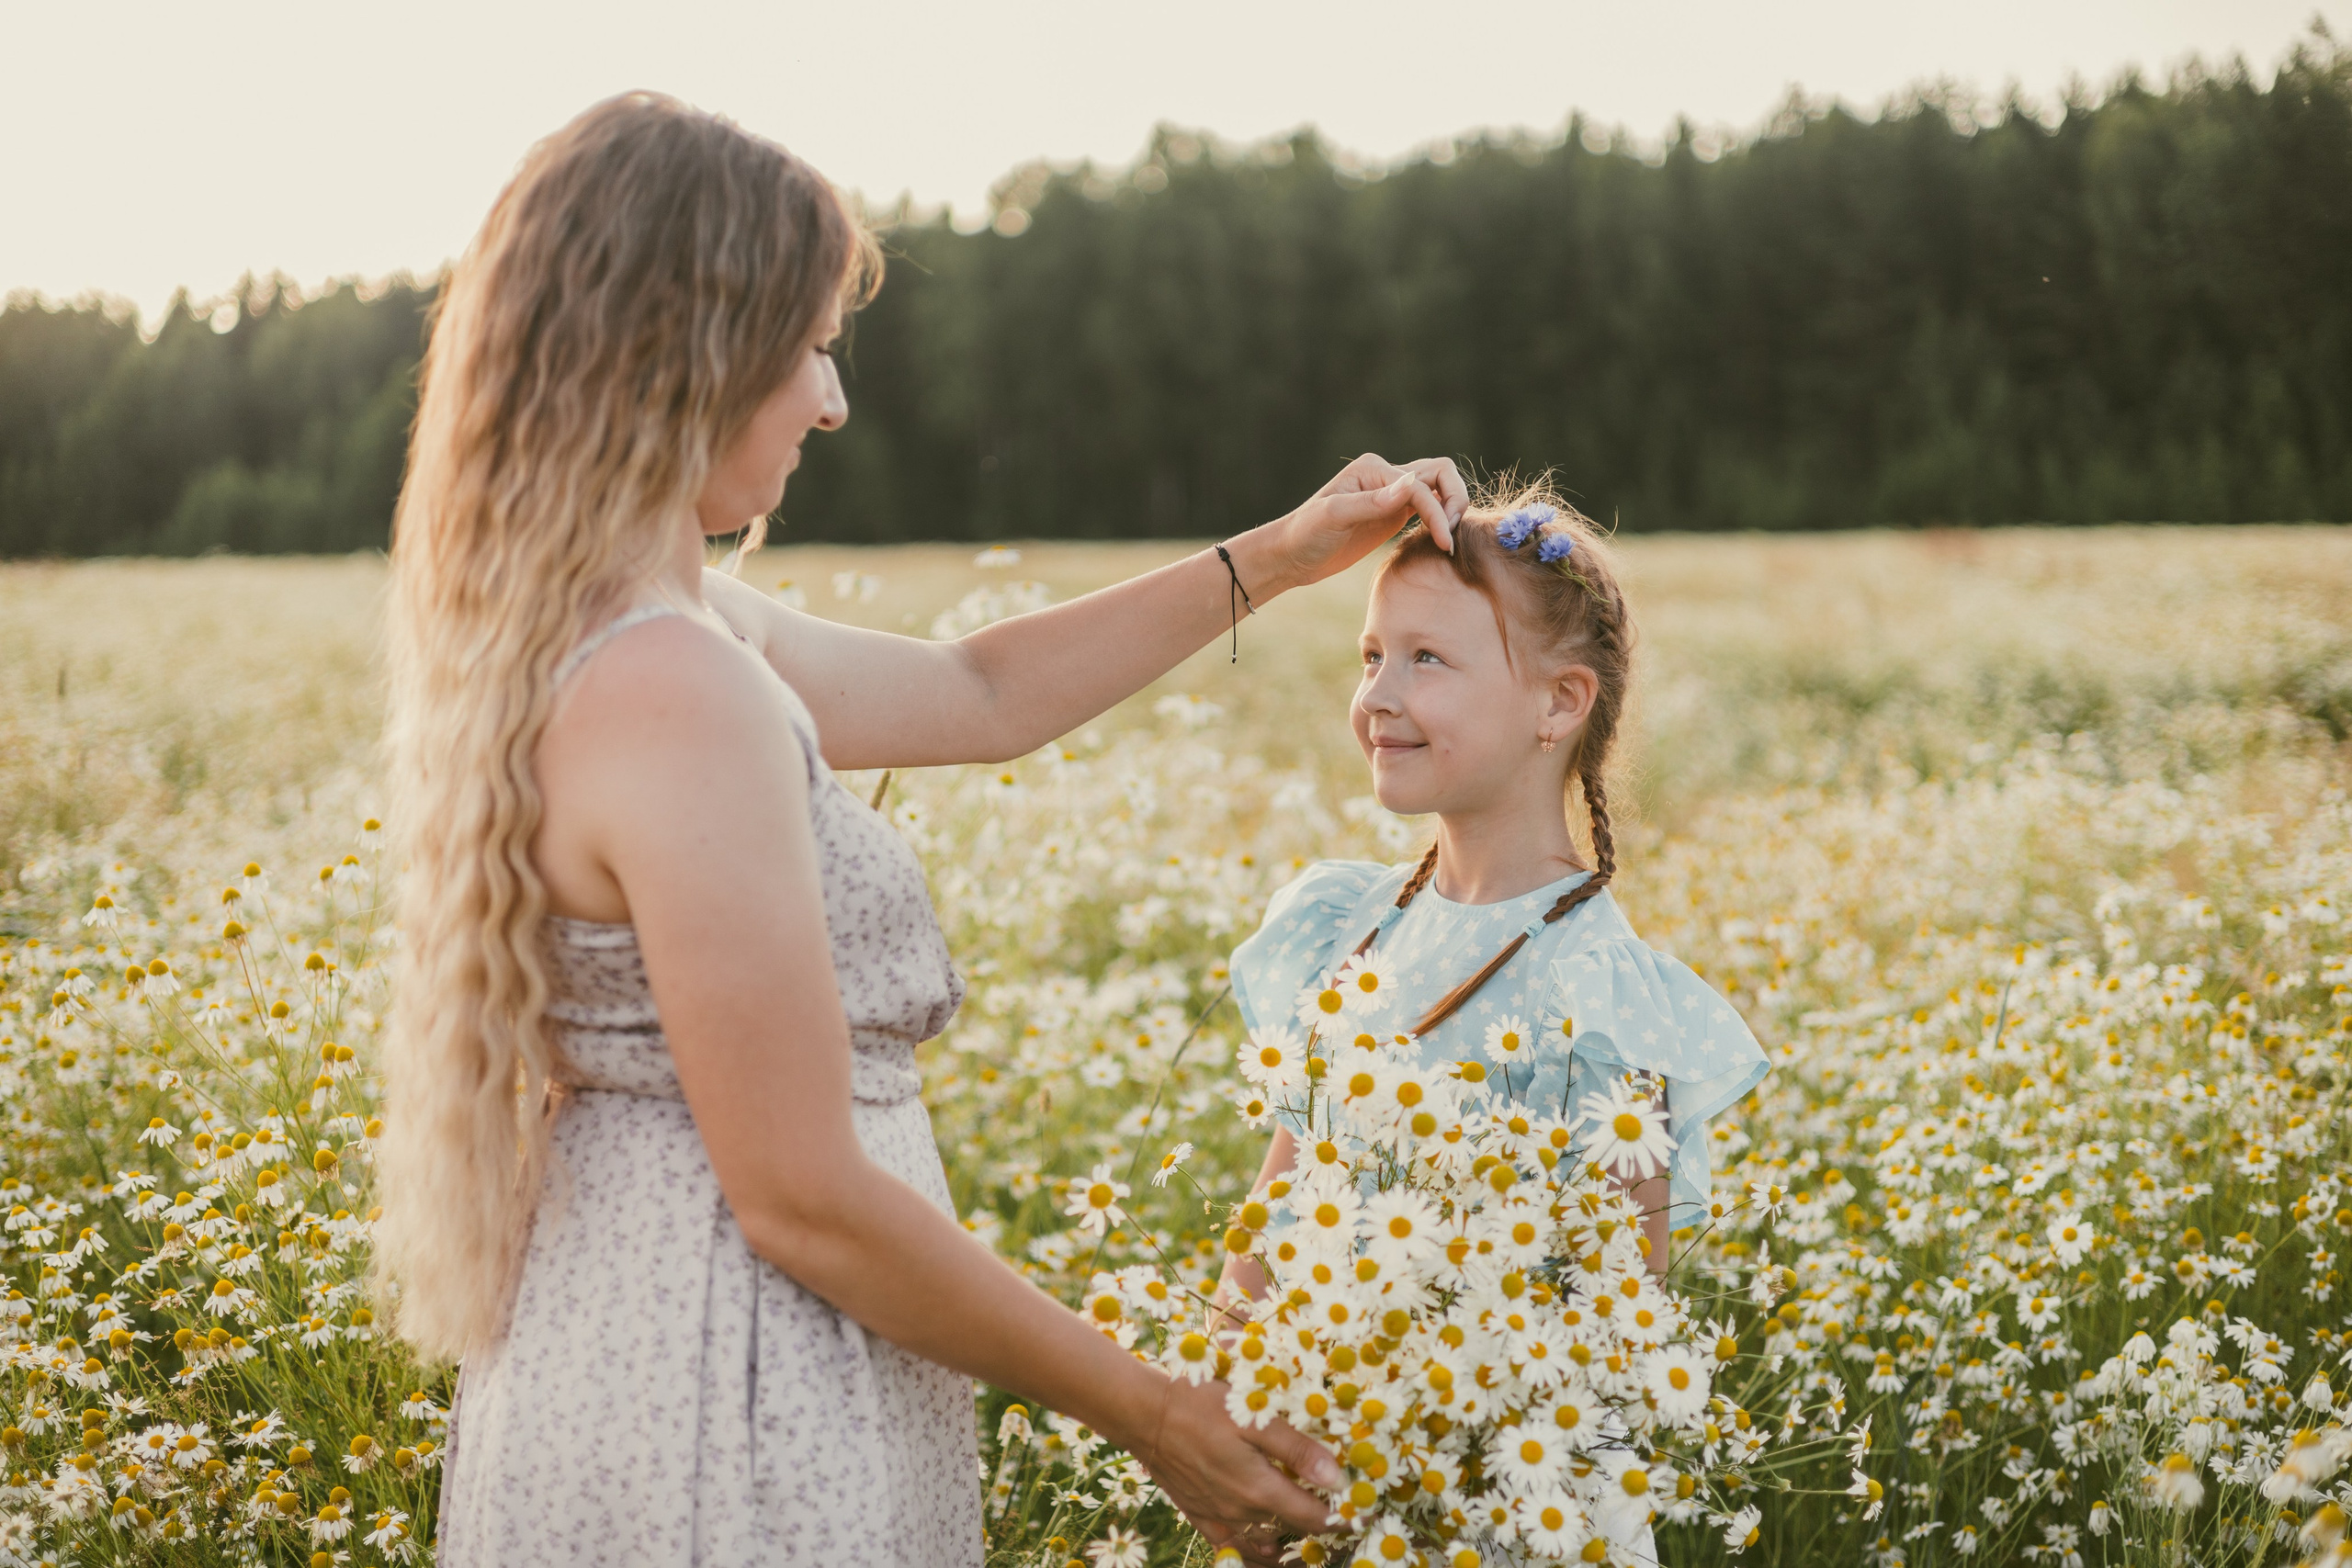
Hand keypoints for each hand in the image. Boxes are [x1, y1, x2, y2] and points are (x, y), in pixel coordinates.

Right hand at [1126, 1374, 1339, 1566]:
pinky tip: (1262, 1545)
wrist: (1144, 1416)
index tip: (1362, 1513)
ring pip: (1263, 1539)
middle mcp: (1241, 1511)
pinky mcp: (1198, 1513)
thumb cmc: (1201, 1406)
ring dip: (1288, 1536)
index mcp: (1259, 1488)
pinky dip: (1252, 1548)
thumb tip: (1336, 1478)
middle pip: (1291, 1528)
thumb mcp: (1254, 1418)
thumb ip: (1296, 1449)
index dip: (1342, 1519)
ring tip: (1308, 1530)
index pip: (1313, 1517)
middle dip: (1318, 1523)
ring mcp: (1218, 1515)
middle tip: (1339, 1513)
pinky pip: (1231, 1543)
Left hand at [1264, 453, 1466, 591]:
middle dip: (1454, 501)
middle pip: (1441, 473)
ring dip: (1452, 508)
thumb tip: (1409, 485)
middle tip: (1449, 537)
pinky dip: (1442, 519)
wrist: (1292, 555)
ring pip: (1440, 487)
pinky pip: (1431, 507)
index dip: (1437, 512)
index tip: (1444, 543)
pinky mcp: (1395, 513)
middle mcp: (1387, 475)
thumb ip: (1371, 502)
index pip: (1421, 485)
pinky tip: (1439, 542)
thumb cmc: (1305, 534)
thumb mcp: (1333, 517)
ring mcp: (1393, 494)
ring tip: (1447, 541)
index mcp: (1373, 468)